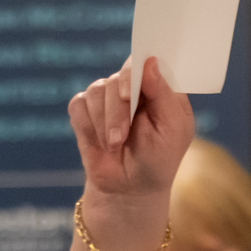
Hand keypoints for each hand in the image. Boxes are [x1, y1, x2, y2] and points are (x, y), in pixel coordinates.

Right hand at [65, 57, 194, 242]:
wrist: (129, 189)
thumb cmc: (158, 160)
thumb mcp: (172, 129)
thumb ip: (163, 94)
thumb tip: (150, 62)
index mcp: (158, 87)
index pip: (146, 61)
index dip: (136, 71)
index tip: (129, 91)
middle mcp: (132, 88)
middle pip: (117, 77)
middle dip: (118, 109)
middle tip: (122, 137)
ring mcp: (107, 97)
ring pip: (96, 91)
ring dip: (104, 123)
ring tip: (115, 145)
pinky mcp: (85, 110)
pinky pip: (79, 105)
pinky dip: (88, 127)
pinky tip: (101, 143)